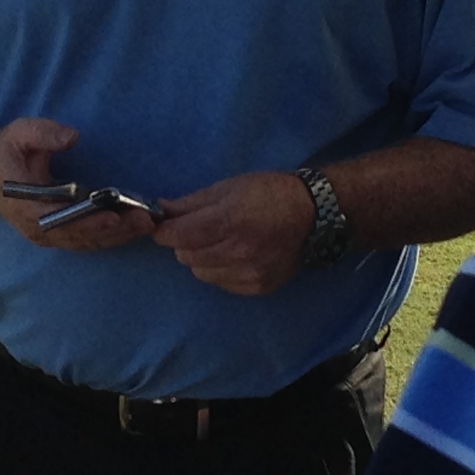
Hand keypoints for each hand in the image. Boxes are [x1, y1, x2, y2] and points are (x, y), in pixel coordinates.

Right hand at [0, 116, 157, 253]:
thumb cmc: (8, 152)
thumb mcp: (21, 134)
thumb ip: (44, 134)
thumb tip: (73, 137)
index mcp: (26, 207)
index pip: (60, 220)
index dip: (87, 221)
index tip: (113, 216)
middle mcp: (37, 229)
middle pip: (80, 235)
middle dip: (114, 230)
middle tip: (145, 220)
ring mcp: (48, 236)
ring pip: (87, 241)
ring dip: (118, 235)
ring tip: (147, 224)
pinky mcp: (59, 235)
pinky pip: (87, 239)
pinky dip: (112, 235)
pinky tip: (134, 227)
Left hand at [154, 171, 313, 296]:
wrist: (313, 215)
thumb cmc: (269, 193)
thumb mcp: (229, 187)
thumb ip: (192, 203)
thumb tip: (161, 211)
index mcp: (230, 220)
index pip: (179, 236)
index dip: (165, 231)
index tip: (164, 227)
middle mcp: (238, 251)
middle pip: (186, 256)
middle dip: (185, 243)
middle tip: (201, 230)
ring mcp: (249, 273)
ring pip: (200, 273)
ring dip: (202, 258)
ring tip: (222, 243)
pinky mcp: (257, 287)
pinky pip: (221, 282)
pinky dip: (220, 270)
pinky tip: (237, 256)